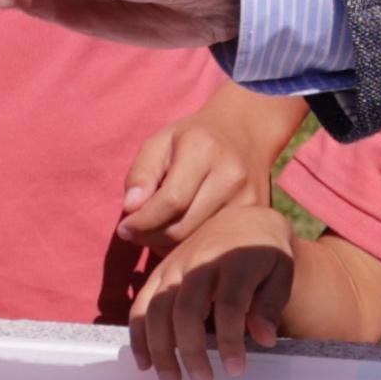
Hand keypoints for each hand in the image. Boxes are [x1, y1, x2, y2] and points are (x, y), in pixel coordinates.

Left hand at [118, 91, 301, 255]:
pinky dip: (191, 247)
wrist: (245, 132)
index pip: (170, 201)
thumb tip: (131, 209)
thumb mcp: (160, 142)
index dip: (142, 221)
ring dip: (168, 246)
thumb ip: (141, 173)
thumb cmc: (193, 138)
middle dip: (151, 237)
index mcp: (204, 150)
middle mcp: (231, 176)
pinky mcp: (257, 216)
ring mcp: (249, 199)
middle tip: (135, 235)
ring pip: (198, 241)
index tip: (123, 228)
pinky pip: (215, 243)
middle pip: (183, 227)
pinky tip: (179, 237)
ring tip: (154, 234)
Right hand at [129, 208, 304, 379]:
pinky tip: (145, 363)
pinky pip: (141, 304)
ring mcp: (175, 266)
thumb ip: (272, 304)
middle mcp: (199, 261)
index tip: (234, 370)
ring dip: (160, 348)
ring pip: (157, 308)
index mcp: (234, 260)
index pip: (228, 304)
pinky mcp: (160, 273)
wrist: (244, 221)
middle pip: (186, 309)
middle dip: (191, 350)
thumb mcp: (281, 273)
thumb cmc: (266, 254)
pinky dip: (138, 335)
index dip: (230, 340)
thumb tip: (264, 340)